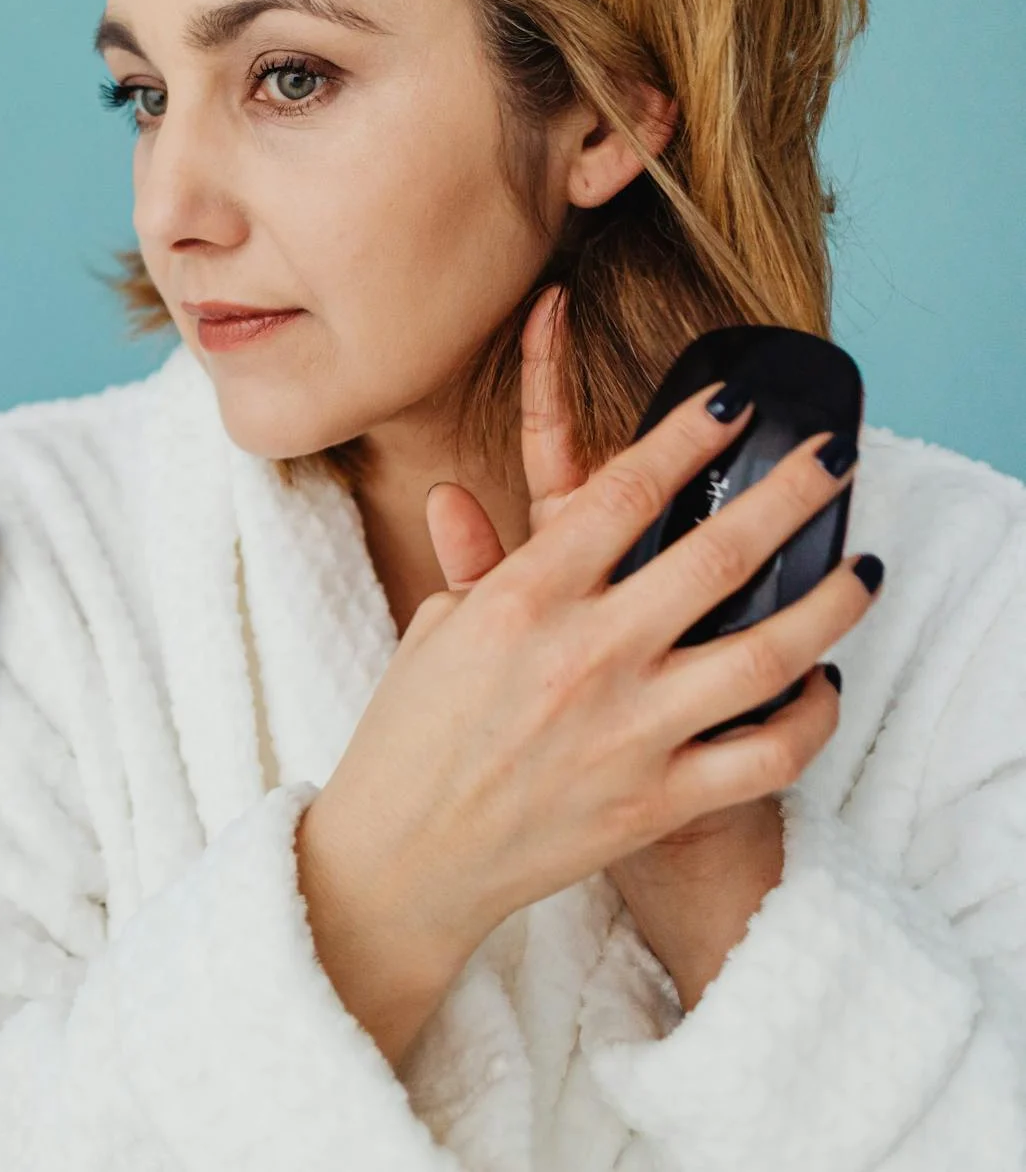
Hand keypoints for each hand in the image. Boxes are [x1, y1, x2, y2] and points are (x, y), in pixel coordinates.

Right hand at [414, 290, 846, 1006]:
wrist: (404, 861)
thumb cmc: (408, 741)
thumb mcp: (431, 633)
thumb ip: (473, 564)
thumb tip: (458, 497)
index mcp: (520, 602)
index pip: (623, 491)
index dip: (687, 436)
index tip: (733, 406)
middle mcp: (586, 657)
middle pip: (719, 555)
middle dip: (790, 492)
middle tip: (832, 458)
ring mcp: (631, 731)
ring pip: (769, 654)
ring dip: (832, 602)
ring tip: (864, 568)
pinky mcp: (659, 801)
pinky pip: (768, 754)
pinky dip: (811, 717)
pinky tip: (821, 683)